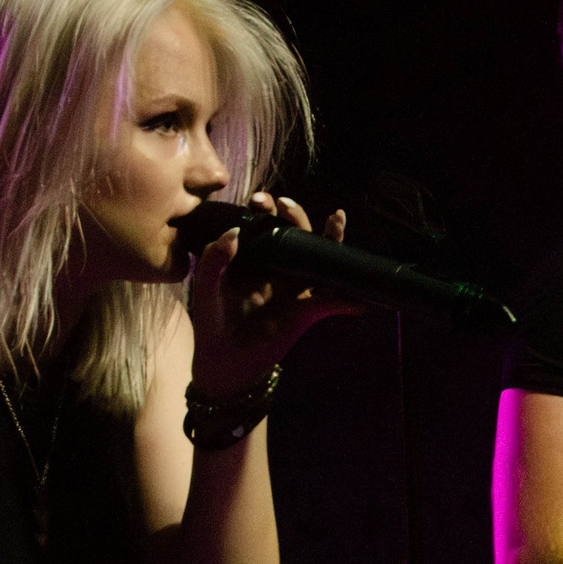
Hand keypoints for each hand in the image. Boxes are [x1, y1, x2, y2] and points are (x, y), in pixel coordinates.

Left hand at [186, 193, 357, 396]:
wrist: (224, 362)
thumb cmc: (212, 322)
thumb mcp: (207, 289)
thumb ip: (214, 260)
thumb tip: (234, 232)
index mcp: (253, 258)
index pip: (264, 225)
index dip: (266, 209)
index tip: (261, 201)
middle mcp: (277, 267)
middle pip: (295, 233)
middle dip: (295, 214)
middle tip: (284, 204)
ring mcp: (295, 287)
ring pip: (320, 258)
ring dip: (332, 238)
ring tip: (336, 220)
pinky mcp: (307, 311)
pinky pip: (330, 302)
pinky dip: (345, 300)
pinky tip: (355, 298)